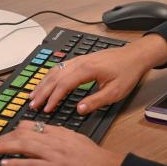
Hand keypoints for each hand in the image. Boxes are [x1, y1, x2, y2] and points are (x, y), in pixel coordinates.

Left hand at [0, 121, 124, 165]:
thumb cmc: (97, 159)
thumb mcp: (78, 140)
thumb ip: (62, 137)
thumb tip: (50, 135)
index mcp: (61, 132)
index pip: (34, 126)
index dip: (18, 129)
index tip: (8, 133)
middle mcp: (55, 140)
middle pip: (25, 134)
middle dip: (6, 137)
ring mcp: (54, 154)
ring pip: (24, 146)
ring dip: (5, 147)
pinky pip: (31, 164)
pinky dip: (15, 163)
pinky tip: (5, 163)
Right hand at [29, 34, 166, 114]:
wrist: (135, 55)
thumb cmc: (127, 72)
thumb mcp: (115, 92)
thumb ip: (96, 101)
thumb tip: (79, 110)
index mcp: (87, 70)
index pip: (63, 85)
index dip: (53, 98)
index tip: (46, 109)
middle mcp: (80, 62)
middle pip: (55, 77)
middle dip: (42, 91)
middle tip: (32, 104)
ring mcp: (79, 59)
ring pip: (56, 70)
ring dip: (43, 82)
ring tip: (33, 94)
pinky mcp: (81, 59)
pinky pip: (61, 67)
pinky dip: (50, 75)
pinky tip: (46, 81)